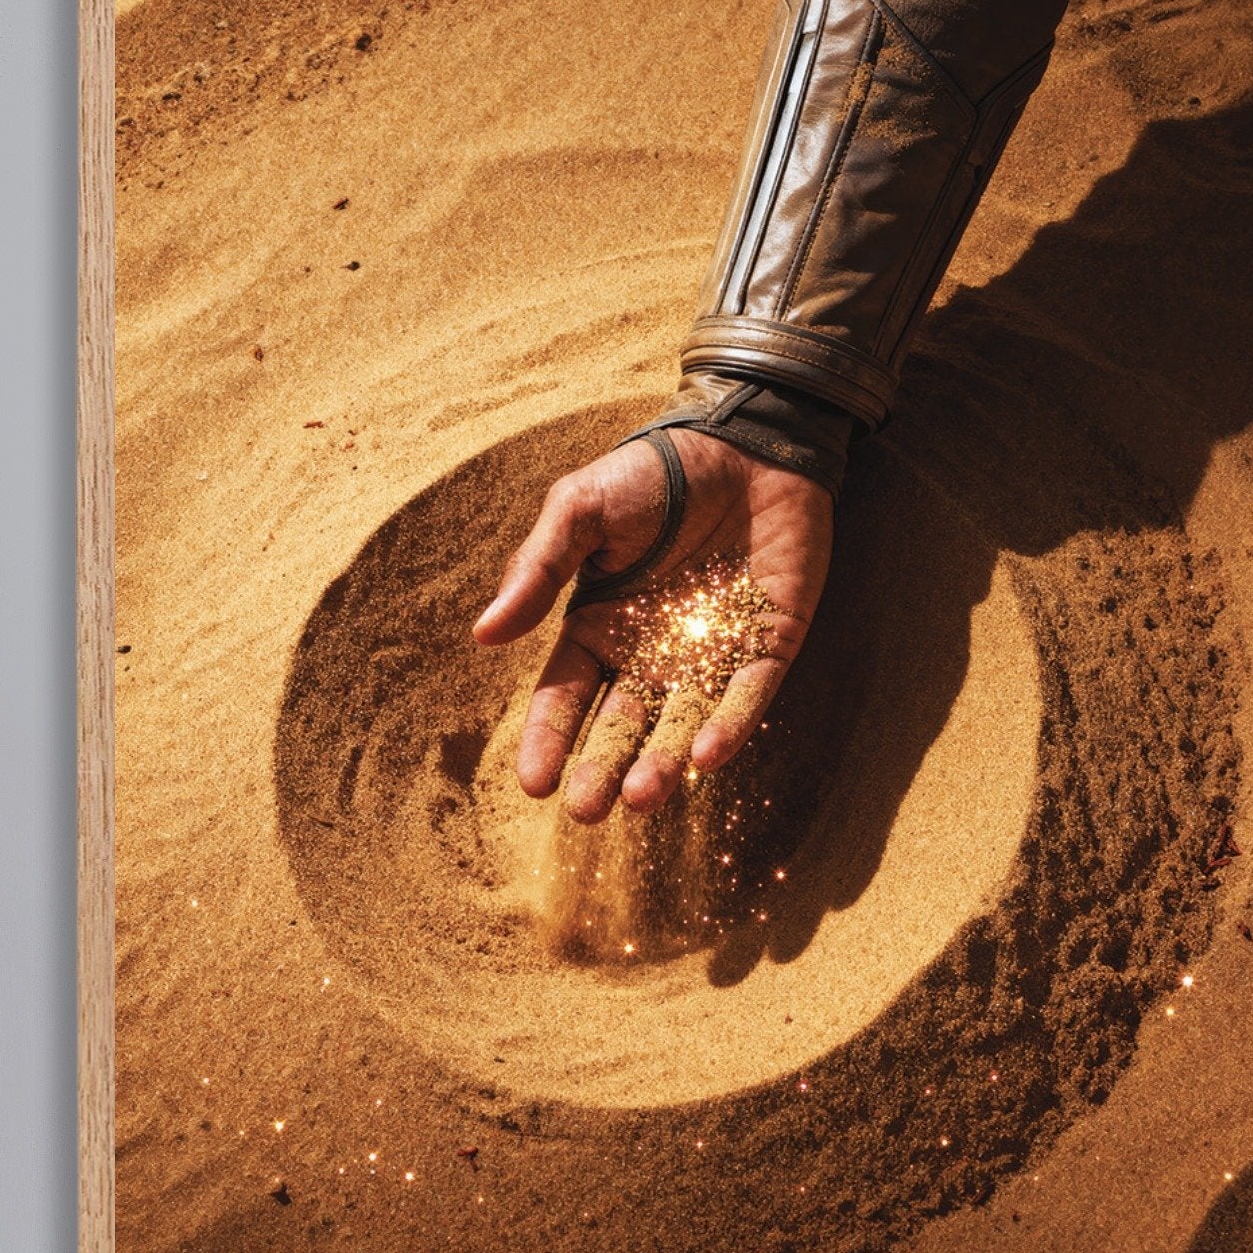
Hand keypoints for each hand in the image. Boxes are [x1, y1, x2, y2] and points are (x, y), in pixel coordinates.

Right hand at [471, 427, 832, 823]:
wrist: (741, 441)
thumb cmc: (653, 474)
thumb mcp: (580, 510)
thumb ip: (538, 570)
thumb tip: (484, 636)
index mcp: (601, 627)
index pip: (567, 697)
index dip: (549, 740)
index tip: (533, 785)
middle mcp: (653, 653)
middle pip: (623, 726)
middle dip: (604, 770)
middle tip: (588, 811)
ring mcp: (711, 654)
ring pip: (684, 723)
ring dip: (663, 762)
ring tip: (642, 796)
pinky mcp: (768, 645)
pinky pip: (747, 696)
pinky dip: (730, 726)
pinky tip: (708, 758)